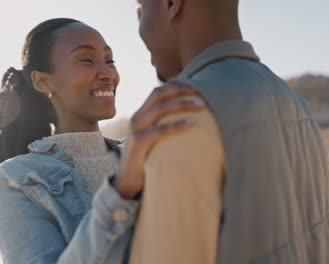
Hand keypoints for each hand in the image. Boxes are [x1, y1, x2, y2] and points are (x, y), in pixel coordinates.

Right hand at [113, 82, 205, 198]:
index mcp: (140, 114)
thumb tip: (189, 119)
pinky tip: (193, 123)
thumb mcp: (153, 138)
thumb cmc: (146, 159)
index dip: (176, 86)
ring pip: (161, 108)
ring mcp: (136, 129)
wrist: (127, 181)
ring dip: (183, 103)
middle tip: (200, 92)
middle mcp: (136, 118)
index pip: (157, 91)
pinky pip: (161, 130)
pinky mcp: (139, 142)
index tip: (195, 88)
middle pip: (159, 94)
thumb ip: (163, 127)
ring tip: (201, 105)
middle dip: (181, 90)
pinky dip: (178, 125)